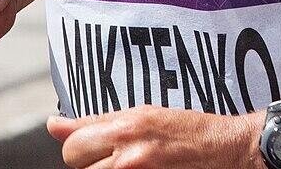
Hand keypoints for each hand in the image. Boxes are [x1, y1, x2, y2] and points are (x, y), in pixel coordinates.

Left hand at [47, 106, 262, 168]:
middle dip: (88, 162)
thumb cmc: (187, 129)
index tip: (90, 148)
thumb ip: (96, 123)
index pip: (72, 145)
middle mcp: (129, 153)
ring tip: (127, 165)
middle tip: (113, 158)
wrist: (227, 148)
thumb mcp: (142, 116)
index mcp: (126, 127)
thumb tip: (53, 125)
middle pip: (76, 164)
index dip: (78, 147)